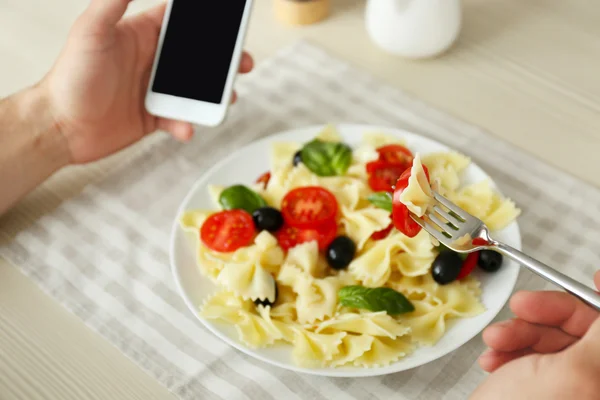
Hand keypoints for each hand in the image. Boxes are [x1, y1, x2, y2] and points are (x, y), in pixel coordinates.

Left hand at [42, 0, 252, 163]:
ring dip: (214, 95)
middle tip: (243, 64)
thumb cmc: (70, 77)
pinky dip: (187, 124)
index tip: (228, 23)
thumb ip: (113, 2)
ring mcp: (153, 91)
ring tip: (227, 99)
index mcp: (140, 36)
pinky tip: (186, 128)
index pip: (179, 23)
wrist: (59, 126)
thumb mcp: (91, 32)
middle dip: (222, 62)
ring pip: (195, 91)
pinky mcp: (153, 118)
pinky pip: (179, 119)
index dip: (205, 22)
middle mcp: (151, 62)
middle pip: (196, 58)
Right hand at [470, 271, 599, 398]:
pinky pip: (529, 356)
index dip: (599, 296)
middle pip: (576, 327)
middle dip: (542, 316)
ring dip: (516, 334)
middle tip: (520, 305)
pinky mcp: (539, 388)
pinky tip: (494, 358)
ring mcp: (566, 384)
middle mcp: (591, 379)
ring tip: (495, 340)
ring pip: (548, 340)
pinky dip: (508, 352)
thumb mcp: (574, 371)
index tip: (593, 276)